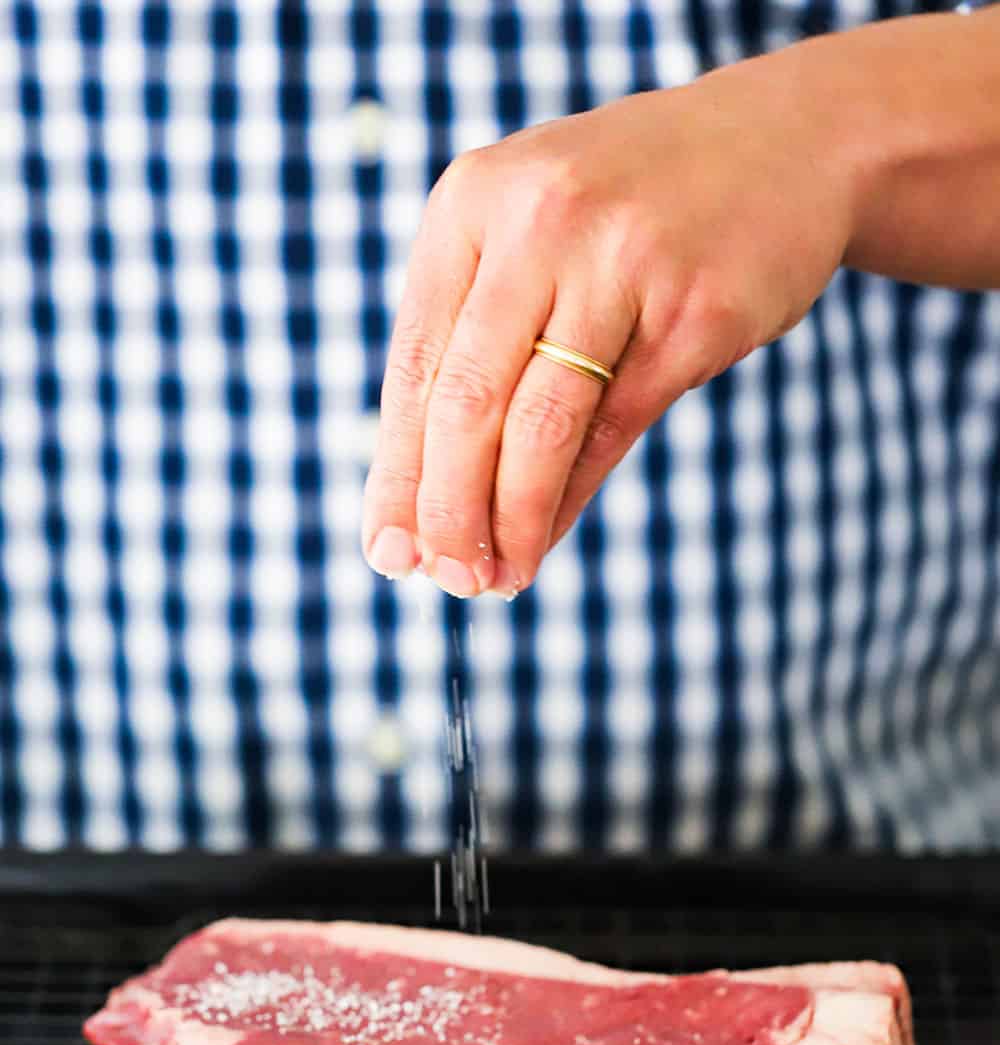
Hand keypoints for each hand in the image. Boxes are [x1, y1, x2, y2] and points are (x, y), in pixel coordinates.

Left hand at [362, 45, 858, 596]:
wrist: (784, 142)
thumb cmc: (628, 212)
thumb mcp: (530, 233)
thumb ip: (473, 332)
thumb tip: (420, 489)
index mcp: (472, 201)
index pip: (413, 364)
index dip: (396, 469)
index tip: (386, 550)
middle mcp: (537, 221)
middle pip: (466, 402)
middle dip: (446, 510)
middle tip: (442, 580)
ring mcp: (620, 263)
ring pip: (537, 427)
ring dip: (508, 520)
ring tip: (494, 579)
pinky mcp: (694, 312)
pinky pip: (612, 429)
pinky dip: (570, 498)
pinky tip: (544, 539)